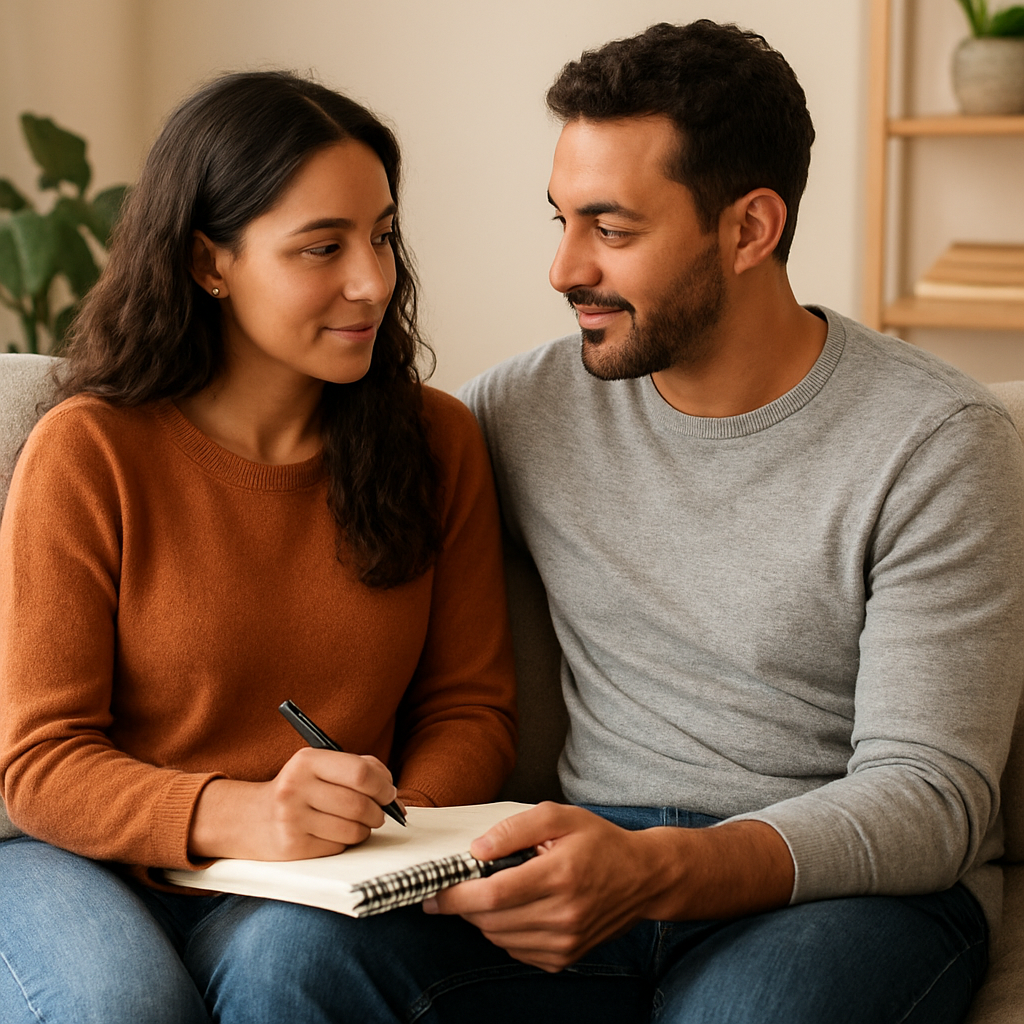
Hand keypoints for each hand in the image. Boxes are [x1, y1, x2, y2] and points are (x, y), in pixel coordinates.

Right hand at [189, 747, 397, 860]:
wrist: (250, 818)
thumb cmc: (299, 789)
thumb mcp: (320, 766)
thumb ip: (358, 769)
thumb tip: (393, 795)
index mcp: (306, 760)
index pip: (360, 772)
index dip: (383, 785)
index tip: (389, 793)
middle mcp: (295, 788)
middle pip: (359, 804)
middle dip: (378, 812)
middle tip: (379, 813)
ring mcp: (291, 820)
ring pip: (352, 830)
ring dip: (365, 829)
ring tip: (358, 823)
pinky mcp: (292, 848)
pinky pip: (338, 847)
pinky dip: (346, 842)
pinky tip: (335, 833)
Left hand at [422, 802, 793, 972]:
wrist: (643, 878)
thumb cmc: (599, 842)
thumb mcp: (559, 817)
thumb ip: (514, 829)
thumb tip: (477, 850)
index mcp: (559, 875)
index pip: (492, 895)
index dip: (455, 896)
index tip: (433, 893)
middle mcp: (562, 915)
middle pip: (490, 920)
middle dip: (466, 904)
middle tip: (462, 884)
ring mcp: (564, 941)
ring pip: (499, 938)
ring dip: (485, 917)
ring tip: (499, 890)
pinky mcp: (564, 957)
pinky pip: (516, 950)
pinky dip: (506, 931)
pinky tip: (519, 908)